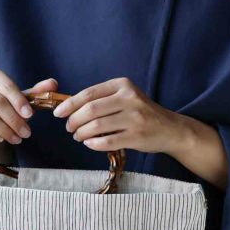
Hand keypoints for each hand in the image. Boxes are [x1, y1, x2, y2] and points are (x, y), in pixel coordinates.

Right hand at [0, 68, 57, 144]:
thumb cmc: (5, 107)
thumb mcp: (21, 99)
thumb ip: (37, 92)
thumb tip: (53, 84)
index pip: (6, 86)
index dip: (19, 101)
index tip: (30, 115)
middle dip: (14, 120)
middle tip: (27, 133)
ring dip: (5, 130)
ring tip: (17, 139)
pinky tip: (0, 139)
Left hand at [53, 77, 185, 156]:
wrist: (170, 129)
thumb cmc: (142, 113)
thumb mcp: (126, 98)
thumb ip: (103, 99)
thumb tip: (70, 107)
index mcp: (123, 85)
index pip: (89, 93)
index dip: (70, 104)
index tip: (58, 113)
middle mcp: (129, 99)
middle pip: (91, 110)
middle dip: (74, 121)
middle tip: (69, 128)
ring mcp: (134, 118)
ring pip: (97, 126)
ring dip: (82, 133)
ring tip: (78, 137)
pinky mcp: (136, 136)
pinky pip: (107, 141)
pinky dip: (94, 144)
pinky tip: (89, 143)